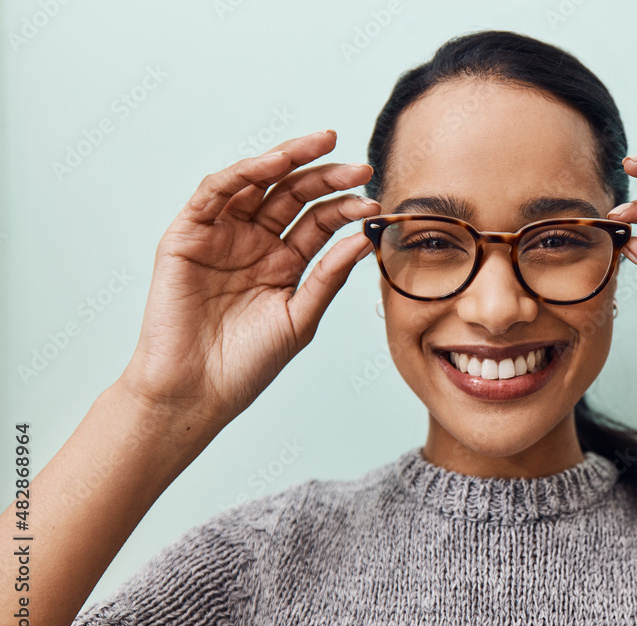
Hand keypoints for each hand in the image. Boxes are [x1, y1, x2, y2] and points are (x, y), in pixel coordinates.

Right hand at [118, 131, 378, 430]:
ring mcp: (220, 236)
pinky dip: (242, 173)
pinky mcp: (186, 235)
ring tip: (323, 147)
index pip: (319, 220)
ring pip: (256, 183)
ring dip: (288, 161)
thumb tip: (364, 239)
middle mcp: (254, 242)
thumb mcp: (300, 317)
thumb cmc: (247, 364)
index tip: (375, 203)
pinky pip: (213, 193)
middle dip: (327, 176)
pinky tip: (273, 164)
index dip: (346, 207)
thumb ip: (328, 277)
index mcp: (283, 262)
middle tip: (360, 167)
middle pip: (293, 195)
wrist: (196, 392)